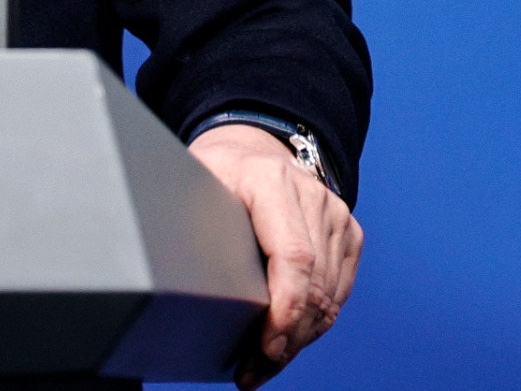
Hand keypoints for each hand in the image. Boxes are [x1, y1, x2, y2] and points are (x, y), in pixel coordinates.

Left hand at [188, 124, 362, 386]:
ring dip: (298, 341)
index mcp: (269, 181)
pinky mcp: (348, 233)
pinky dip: (314, 325)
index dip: (285, 309)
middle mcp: (312, 195)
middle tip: (251, 372)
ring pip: (329, 297)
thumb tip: (172, 269)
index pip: (293, 256)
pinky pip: (338, 293)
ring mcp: (335, 215)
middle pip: (314, 285)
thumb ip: (189, 219)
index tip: (265, 347)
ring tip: (262, 367)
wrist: (255, 150)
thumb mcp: (193, 183)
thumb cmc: (218, 174)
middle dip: (285, 339)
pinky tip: (286, 344)